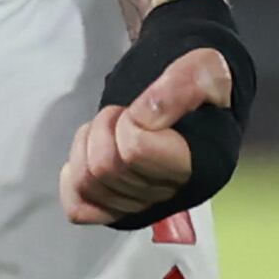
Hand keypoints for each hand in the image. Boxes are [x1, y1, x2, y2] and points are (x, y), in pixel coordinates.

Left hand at [60, 46, 232, 225]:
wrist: (189, 100)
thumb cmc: (197, 87)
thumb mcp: (203, 68)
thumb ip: (184, 84)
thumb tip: (145, 114)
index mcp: (200, 164)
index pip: (136, 150)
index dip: (129, 120)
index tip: (143, 104)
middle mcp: (171, 194)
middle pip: (106, 168)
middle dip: (105, 127)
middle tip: (123, 113)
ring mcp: (142, 206)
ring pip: (88, 185)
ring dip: (87, 146)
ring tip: (109, 128)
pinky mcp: (118, 210)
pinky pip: (79, 208)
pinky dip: (75, 179)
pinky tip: (90, 156)